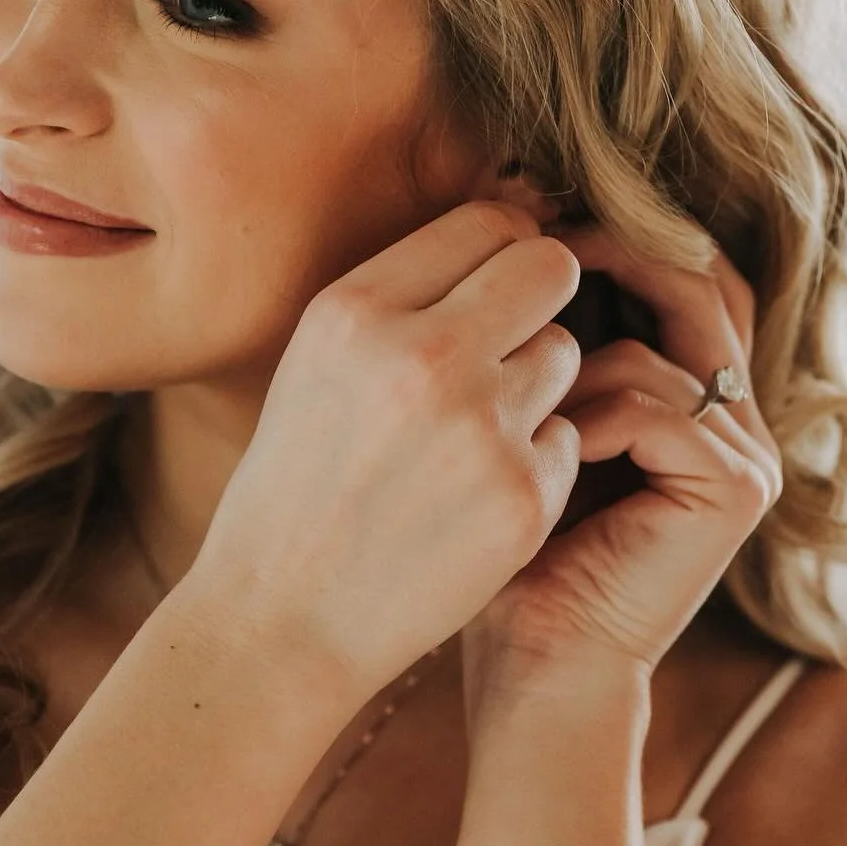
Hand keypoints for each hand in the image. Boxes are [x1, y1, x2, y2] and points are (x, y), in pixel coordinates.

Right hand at [189, 199, 582, 711]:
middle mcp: (422, 355)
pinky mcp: (522, 496)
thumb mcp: (314, 367)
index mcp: (356, 311)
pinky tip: (474, 500)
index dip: (502, 251)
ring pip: (565, 354)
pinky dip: (532, 463)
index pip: (485, 223)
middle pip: (549, 268)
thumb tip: (503, 239)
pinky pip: (566, 438)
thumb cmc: (295, 489)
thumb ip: (399, 302)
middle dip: (539, 299)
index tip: (495, 285)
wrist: (281, 622)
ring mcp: (480, 427)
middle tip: (512, 341)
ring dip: (534, 385)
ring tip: (470, 436)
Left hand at [459, 219, 782, 723]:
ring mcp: (745, 452)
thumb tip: (511, 227)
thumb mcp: (515, 426)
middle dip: (613, 258)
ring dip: (570, 373)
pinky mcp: (737, 487)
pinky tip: (547, 457)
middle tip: (535, 245)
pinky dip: (590, 420)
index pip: (679, 278)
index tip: (528, 218)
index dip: (616, 238)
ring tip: (518, 419)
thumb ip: (537, 346)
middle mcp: (732, 417)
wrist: (531, 661)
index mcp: (689, 396)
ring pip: (657, 351)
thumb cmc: (503, 550)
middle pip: (698, 286)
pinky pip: (658, 404)